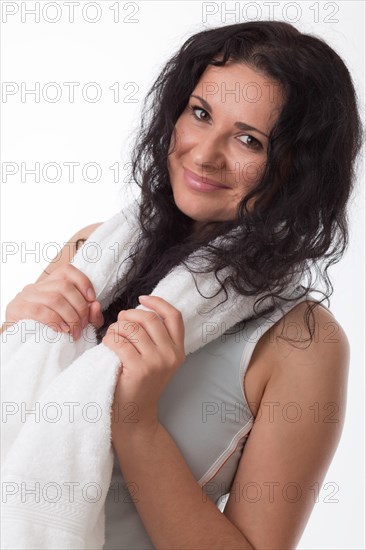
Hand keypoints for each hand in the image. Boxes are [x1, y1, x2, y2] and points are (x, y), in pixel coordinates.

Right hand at [4, 264, 103, 339]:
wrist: (21, 345)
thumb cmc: (49, 331)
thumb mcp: (73, 321)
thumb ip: (88, 314)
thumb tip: (95, 305)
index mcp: (49, 285)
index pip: (67, 270)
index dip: (83, 282)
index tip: (92, 300)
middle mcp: (37, 287)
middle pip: (65, 286)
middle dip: (80, 307)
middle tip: (82, 325)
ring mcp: (25, 297)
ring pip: (55, 298)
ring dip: (70, 317)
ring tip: (74, 332)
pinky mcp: (17, 309)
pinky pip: (40, 310)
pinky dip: (55, 321)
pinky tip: (62, 330)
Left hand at [102, 296, 185, 437]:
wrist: (134, 416)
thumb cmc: (139, 385)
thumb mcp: (157, 360)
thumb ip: (155, 338)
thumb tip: (138, 310)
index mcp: (178, 350)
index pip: (174, 316)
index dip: (158, 302)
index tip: (142, 298)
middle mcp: (171, 355)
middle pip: (148, 318)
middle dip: (129, 316)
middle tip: (119, 324)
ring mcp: (156, 362)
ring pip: (131, 328)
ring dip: (116, 329)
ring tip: (112, 338)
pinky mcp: (139, 369)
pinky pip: (118, 341)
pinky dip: (109, 340)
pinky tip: (107, 348)